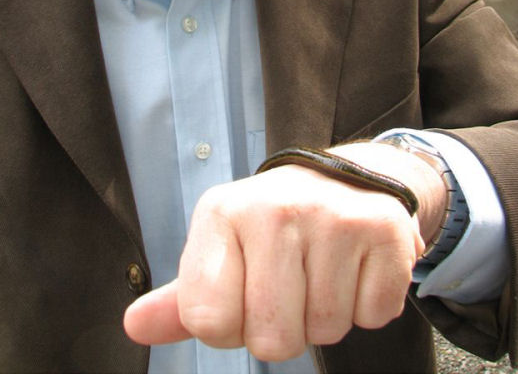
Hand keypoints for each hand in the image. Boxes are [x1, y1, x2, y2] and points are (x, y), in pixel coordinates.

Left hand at [123, 142, 445, 360]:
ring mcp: (331, 215)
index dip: (229, 325)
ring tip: (323, 270)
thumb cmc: (272, 225)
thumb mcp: (222, 249)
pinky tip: (356, 264)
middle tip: (291, 283)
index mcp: (222, 212)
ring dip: (326, 315)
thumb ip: (183, 297)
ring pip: (326, 331)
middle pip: (272, 339)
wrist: (343, 177)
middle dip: (284, 328)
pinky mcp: (382, 227)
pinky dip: (367, 304)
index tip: (244, 293)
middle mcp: (274, 207)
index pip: (208, 321)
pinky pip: (373, 315)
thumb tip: (134, 325)